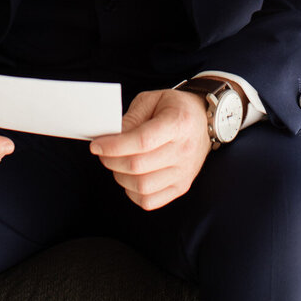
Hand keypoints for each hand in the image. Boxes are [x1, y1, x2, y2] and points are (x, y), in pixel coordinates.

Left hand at [90, 88, 210, 210]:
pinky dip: (132, 192)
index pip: (142, 141)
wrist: (204, 119)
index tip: (96, 145)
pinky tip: (130, 176)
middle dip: (111, 160)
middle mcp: (184, 150)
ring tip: (116, 162)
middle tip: (103, 151)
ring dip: (120, 176)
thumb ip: (130, 118)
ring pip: (142, 186)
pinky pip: (149, 201)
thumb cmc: (175, 107)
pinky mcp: (182, 187)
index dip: (114, 145)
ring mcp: (184, 172)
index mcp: (179, 122)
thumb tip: (110, 138)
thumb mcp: (152, 99)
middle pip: (138, 165)